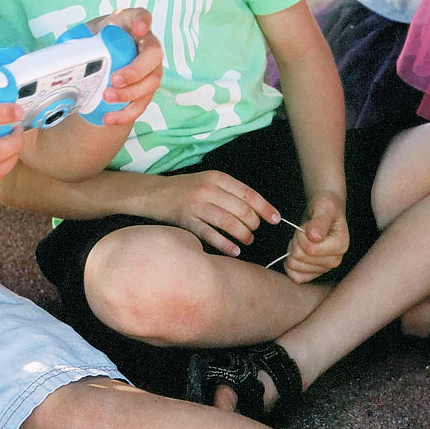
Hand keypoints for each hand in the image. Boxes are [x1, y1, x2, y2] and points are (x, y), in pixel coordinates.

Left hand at [87, 7, 163, 125]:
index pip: (141, 16)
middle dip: (136, 69)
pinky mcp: (146, 90)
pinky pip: (142, 104)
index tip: (139, 28)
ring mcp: (151, 69)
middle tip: (115, 79)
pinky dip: (126, 113)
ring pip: (151, 82)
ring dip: (130, 93)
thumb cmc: (94, 44)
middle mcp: (146, 45)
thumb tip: (60, 55)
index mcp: (129, 25)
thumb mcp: (84, 35)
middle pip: (154, 54)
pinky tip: (110, 118)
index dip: (143, 21)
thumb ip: (77, 40)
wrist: (100, 64)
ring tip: (107, 97)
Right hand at [146, 170, 281, 256]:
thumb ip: (230, 192)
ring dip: (243, 235)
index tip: (275, 219)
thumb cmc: (186, 189)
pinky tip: (234, 250)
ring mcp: (196, 205)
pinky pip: (211, 235)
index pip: (248, 194)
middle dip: (253, 224)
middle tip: (253, 232)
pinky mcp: (187, 220)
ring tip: (247, 241)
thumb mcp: (209, 181)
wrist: (154, 193)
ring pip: (229, 223)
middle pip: (242, 210)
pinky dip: (226, 245)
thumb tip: (258, 210)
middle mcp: (208, 189)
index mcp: (217, 178)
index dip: (265, 208)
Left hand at [284, 191, 348, 283]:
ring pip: (295, 267)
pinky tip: (295, 251)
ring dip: (291, 250)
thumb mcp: (324, 207)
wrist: (324, 211)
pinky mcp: (314, 272)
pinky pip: (295, 277)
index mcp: (340, 245)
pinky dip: (289, 264)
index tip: (305, 227)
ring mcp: (324, 268)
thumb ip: (320, 221)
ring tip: (300, 240)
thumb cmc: (325, 207)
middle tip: (302, 232)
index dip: (301, 236)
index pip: (310, 249)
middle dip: (296, 241)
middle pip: (300, 257)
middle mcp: (335, 260)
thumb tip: (314, 237)